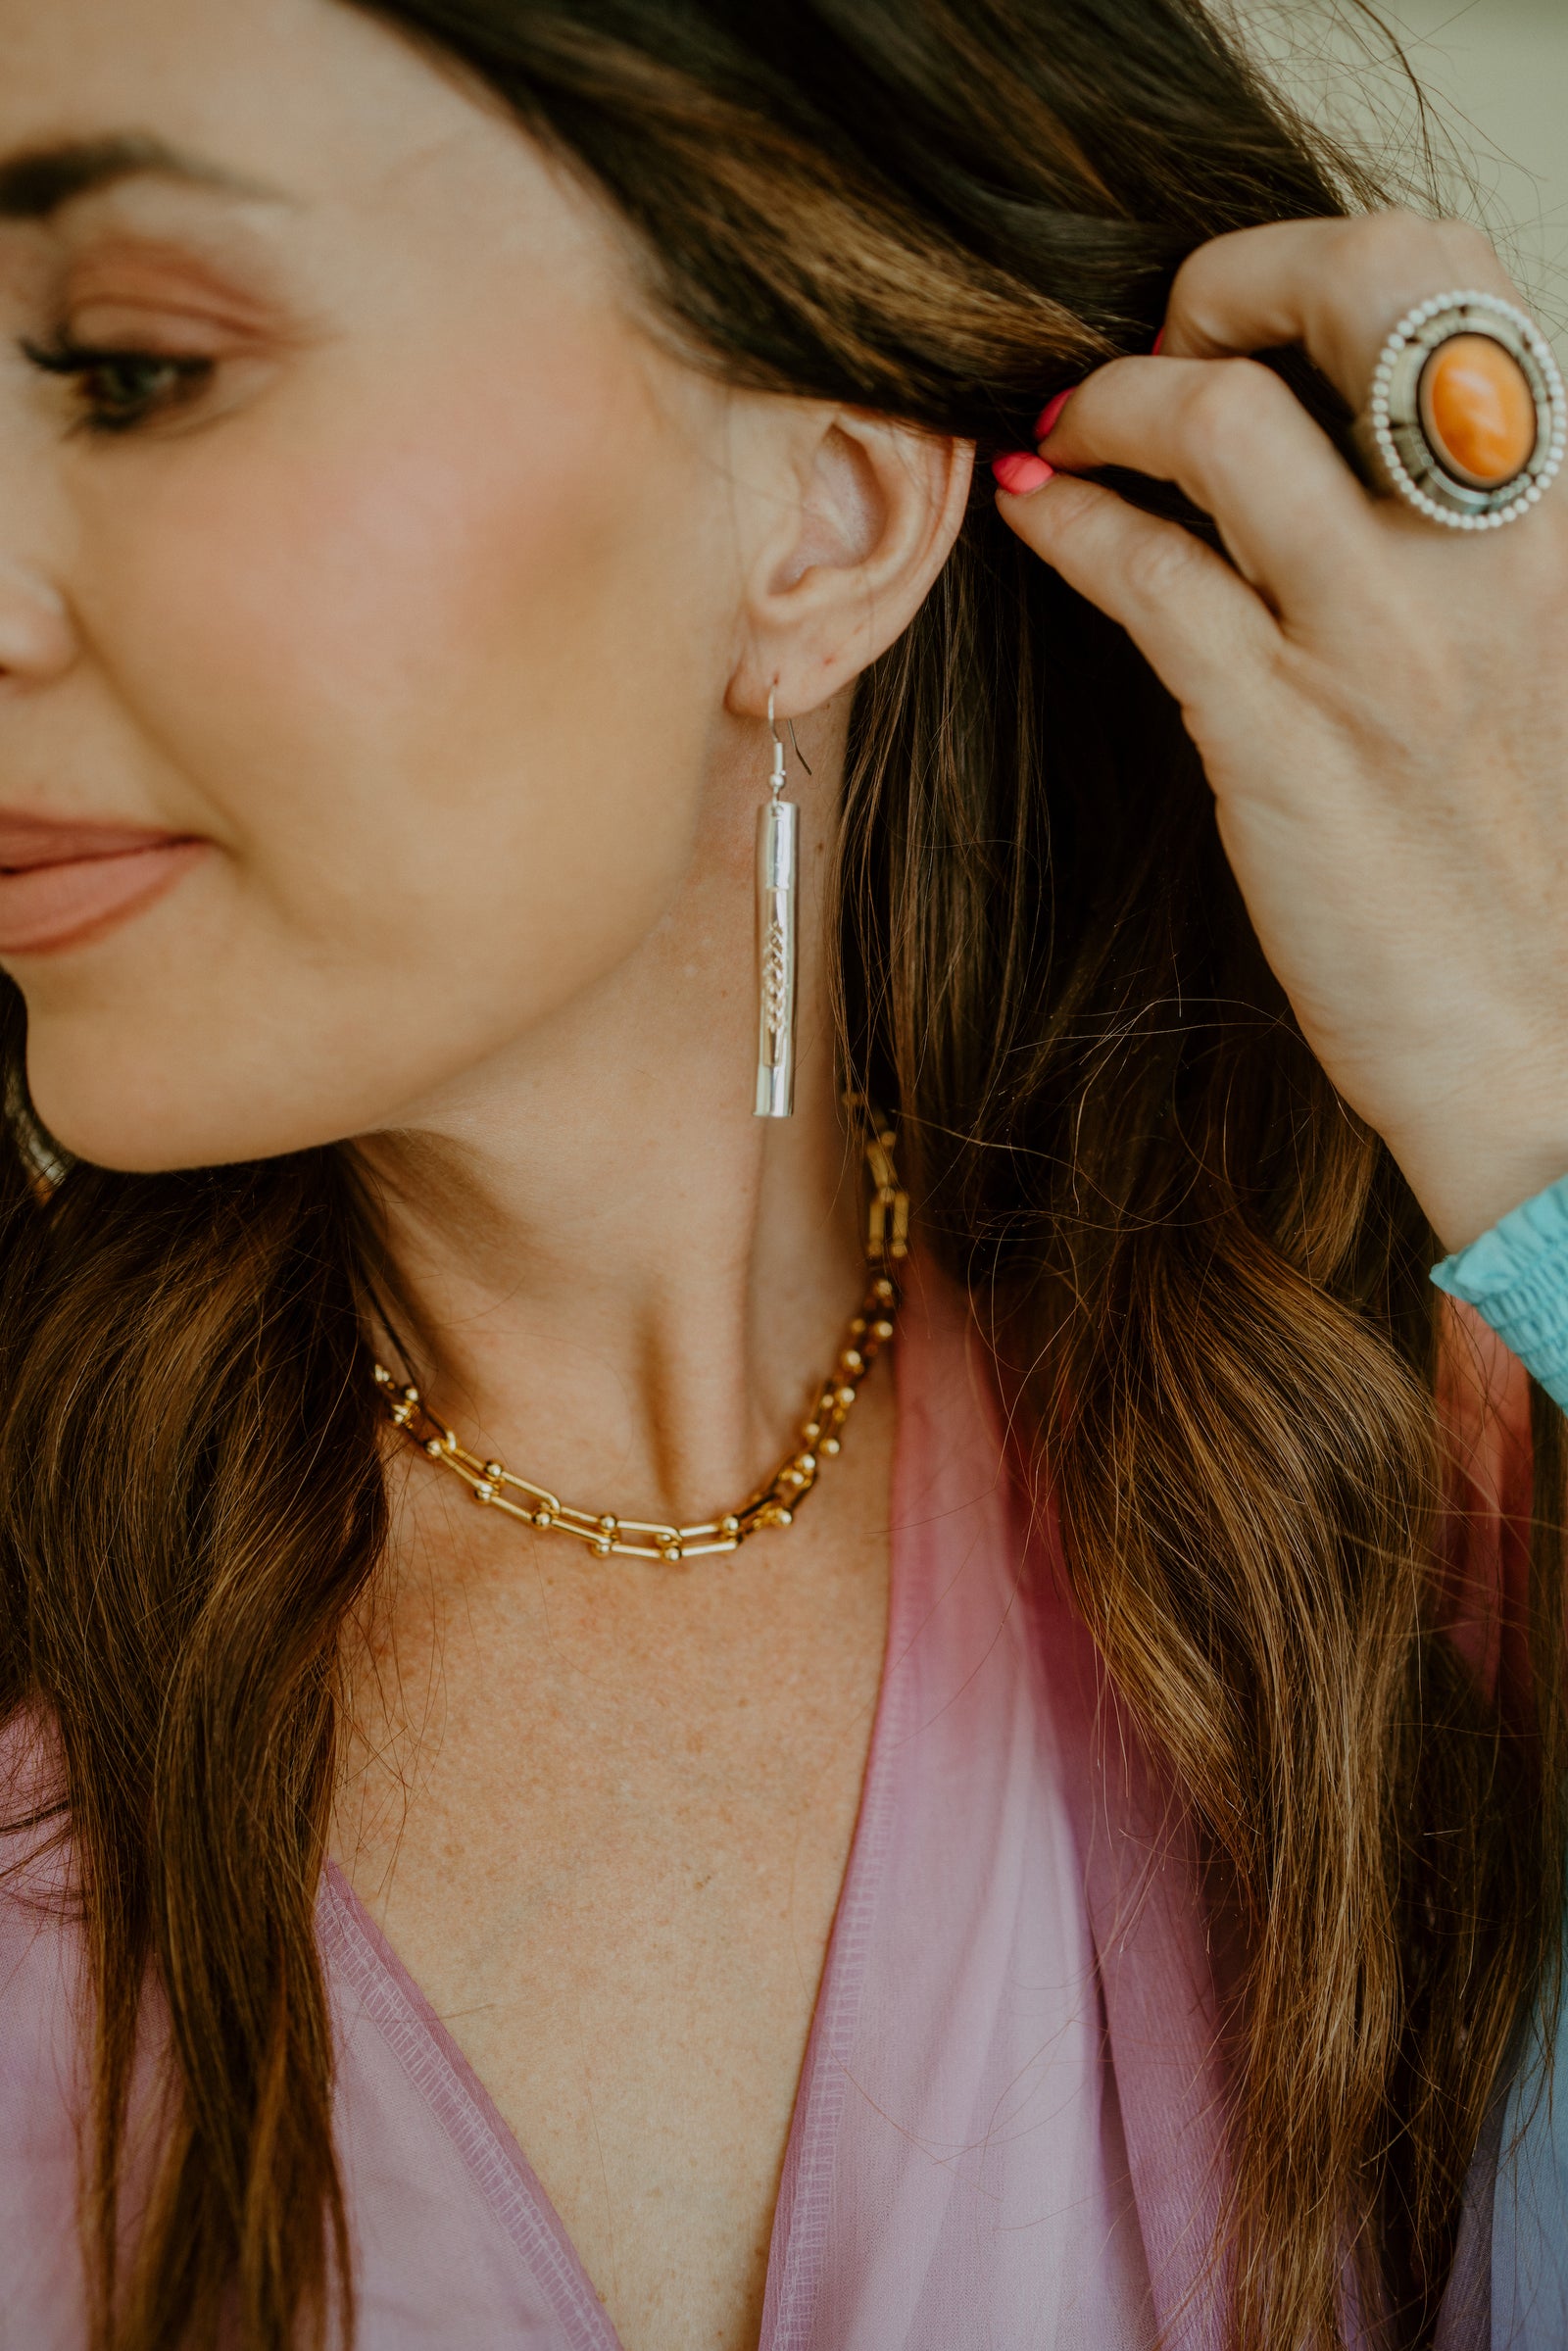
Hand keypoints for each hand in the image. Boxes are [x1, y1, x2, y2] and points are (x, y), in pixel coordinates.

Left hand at [995, 212, 1567, 1251]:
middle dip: (1214, 286)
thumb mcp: (1511, 659)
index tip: (1228, 322)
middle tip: (1140, 355)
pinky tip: (1035, 520)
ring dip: (1106, 404)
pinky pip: (1150, 578)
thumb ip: (1436, 549)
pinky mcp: (1286, 738)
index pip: (1449, 276)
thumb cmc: (1502, 862)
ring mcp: (1381, 640)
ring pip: (1223, 423)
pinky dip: (1067, 526)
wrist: (1534, 1040)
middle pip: (1356, 290)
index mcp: (1534, 516)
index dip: (1310, 259)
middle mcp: (1476, 549)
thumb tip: (1309, 462)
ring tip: (1059, 439)